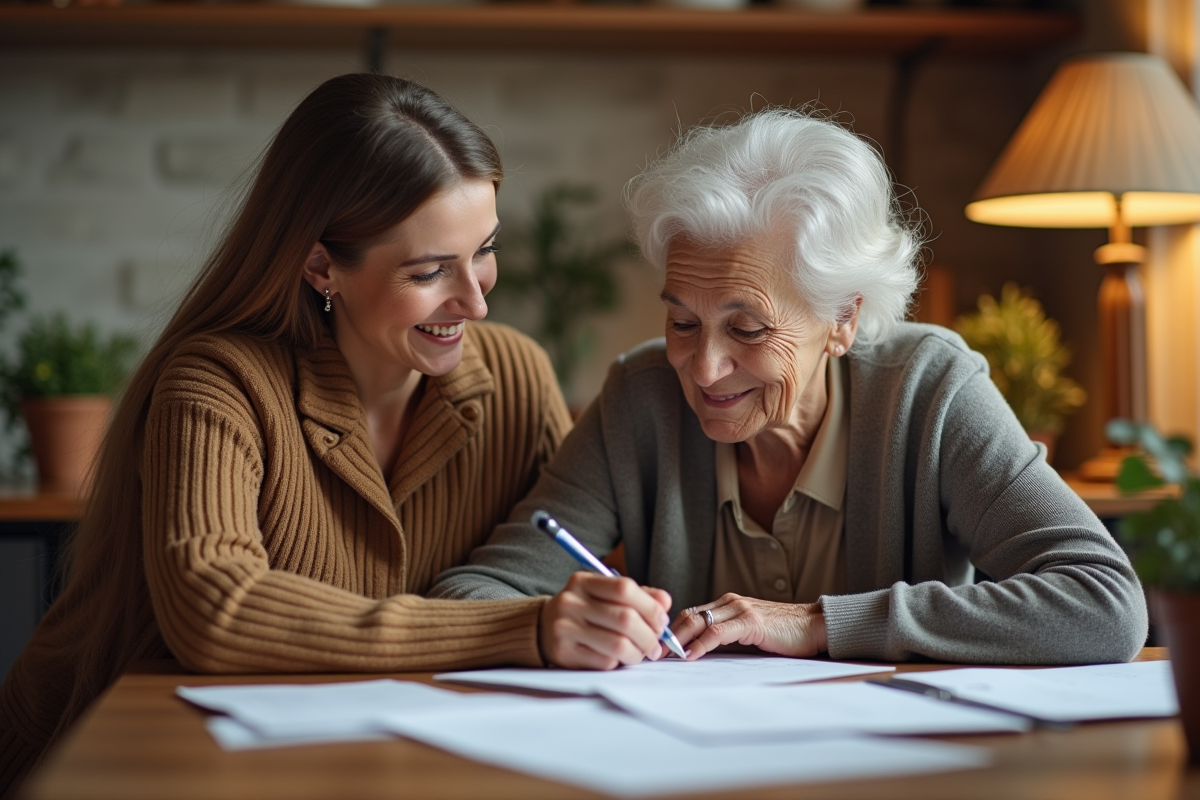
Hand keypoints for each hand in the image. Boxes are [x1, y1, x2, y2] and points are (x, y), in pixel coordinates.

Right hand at [539, 572, 673, 669]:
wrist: (543, 629)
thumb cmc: (584, 610)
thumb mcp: (605, 594)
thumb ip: (637, 595)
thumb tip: (665, 602)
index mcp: (583, 581)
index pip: (624, 588)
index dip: (650, 606)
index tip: (662, 620)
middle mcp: (571, 602)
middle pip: (625, 619)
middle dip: (650, 635)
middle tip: (656, 644)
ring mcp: (565, 628)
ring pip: (618, 644)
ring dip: (638, 653)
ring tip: (642, 654)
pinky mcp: (564, 653)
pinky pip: (605, 662)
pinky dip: (619, 663)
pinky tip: (618, 659)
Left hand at [672, 594, 827, 660]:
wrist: (814, 625)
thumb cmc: (784, 632)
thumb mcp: (749, 631)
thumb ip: (728, 635)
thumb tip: (701, 651)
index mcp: (728, 603)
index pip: (691, 613)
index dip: (673, 629)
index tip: (658, 646)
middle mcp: (731, 602)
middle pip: (689, 615)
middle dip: (669, 635)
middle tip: (653, 652)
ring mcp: (740, 609)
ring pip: (699, 621)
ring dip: (679, 640)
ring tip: (666, 655)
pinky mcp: (751, 622)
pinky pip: (718, 632)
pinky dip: (701, 644)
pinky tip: (691, 655)